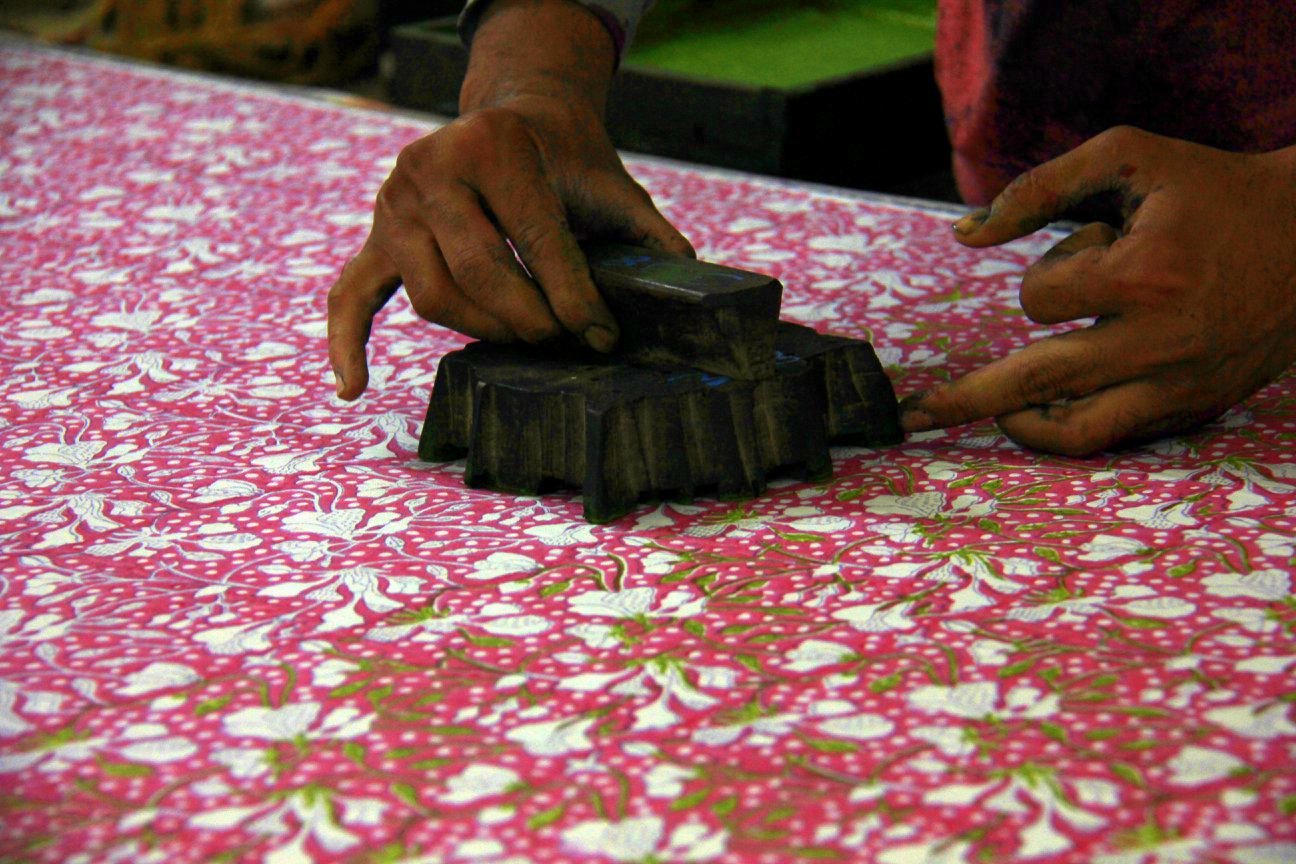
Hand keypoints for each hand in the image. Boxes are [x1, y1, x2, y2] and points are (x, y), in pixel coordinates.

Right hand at [327, 0, 692, 399]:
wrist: (513, 118)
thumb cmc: (564, 158)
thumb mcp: (609, 182)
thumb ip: (646, 229)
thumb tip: (689, 281)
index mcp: (492, 145)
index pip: (534, 238)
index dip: (572, 295)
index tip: (602, 334)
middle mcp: (430, 168)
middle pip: (477, 272)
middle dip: (529, 319)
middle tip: (564, 341)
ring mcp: (394, 204)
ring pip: (431, 296)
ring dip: (482, 331)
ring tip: (524, 341)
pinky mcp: (376, 236)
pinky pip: (350, 295)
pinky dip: (346, 344)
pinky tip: (353, 389)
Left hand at [900, 126, 1295, 455]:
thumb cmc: (1211, 192)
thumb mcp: (1127, 160)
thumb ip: (1037, 189)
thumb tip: (964, 236)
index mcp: (1144, 275)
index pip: (1041, 297)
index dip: (1050, 274)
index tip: (1092, 254)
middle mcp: (1159, 341)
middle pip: (1034, 383)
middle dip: (962, 402)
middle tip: (910, 418)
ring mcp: (1178, 385)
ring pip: (1074, 431)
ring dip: (1018, 423)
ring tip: (986, 416)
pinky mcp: (1192, 409)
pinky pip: (1113, 439)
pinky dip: (1067, 433)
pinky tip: (1038, 418)